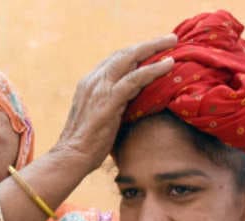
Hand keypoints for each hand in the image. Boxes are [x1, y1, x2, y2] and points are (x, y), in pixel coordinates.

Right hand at [52, 34, 176, 174]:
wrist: (72, 157)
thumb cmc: (87, 147)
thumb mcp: (101, 119)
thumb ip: (113, 107)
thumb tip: (130, 107)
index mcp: (90, 83)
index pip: (115, 60)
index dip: (136, 53)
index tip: (154, 50)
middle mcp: (94, 80)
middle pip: (124, 53)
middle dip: (148, 44)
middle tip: (169, 38)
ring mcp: (100, 88)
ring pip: (131, 59)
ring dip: (154, 48)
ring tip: (173, 42)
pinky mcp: (109, 100)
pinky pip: (135, 78)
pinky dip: (153, 69)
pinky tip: (169, 64)